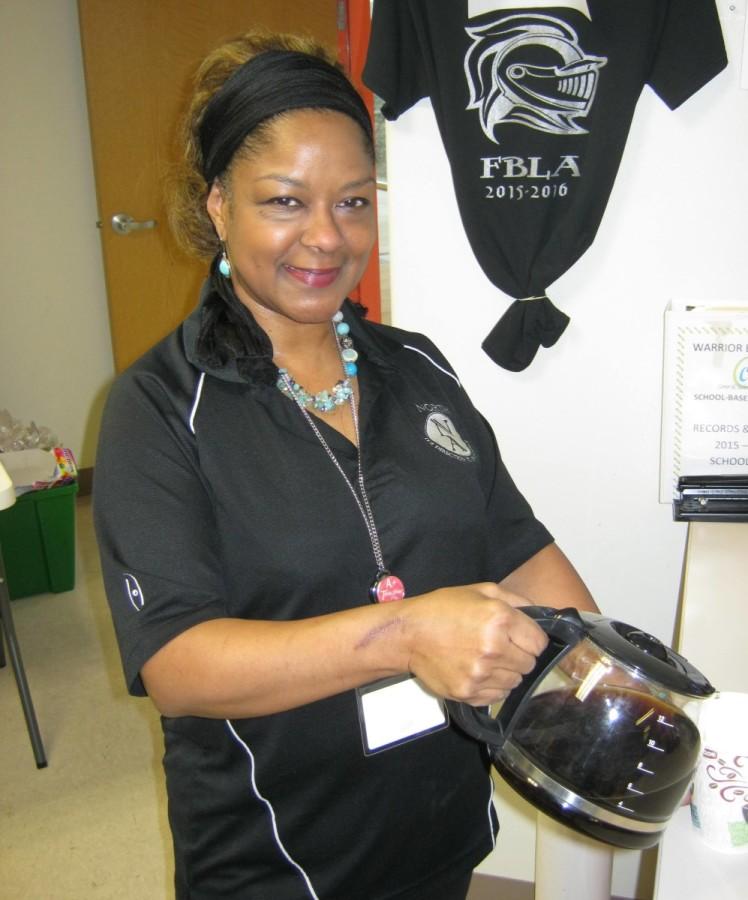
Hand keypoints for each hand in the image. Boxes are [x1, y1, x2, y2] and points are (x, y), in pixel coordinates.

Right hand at [401, 582, 547, 705]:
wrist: (408, 634)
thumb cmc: (443, 608)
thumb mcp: (480, 590)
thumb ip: (516, 600)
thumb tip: (541, 615)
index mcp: (500, 619)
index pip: (539, 643)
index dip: (531, 639)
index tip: (520, 637)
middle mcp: (494, 649)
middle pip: (529, 664)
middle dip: (519, 655)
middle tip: (500, 647)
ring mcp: (481, 674)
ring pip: (515, 682)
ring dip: (506, 672)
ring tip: (486, 659)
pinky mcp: (468, 692)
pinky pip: (498, 696)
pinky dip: (493, 686)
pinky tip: (477, 671)